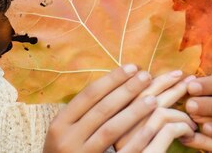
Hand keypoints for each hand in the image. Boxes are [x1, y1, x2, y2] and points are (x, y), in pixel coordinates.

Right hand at [43, 64, 157, 152]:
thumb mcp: (65, 132)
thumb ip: (82, 113)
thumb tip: (113, 83)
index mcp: (59, 123)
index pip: (89, 95)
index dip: (112, 79)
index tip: (132, 67)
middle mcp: (67, 138)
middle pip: (102, 108)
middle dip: (126, 90)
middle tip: (146, 76)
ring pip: (110, 129)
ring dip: (133, 111)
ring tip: (152, 98)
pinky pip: (121, 152)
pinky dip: (136, 139)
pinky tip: (151, 128)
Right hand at [114, 70, 196, 151]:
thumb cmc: (140, 151)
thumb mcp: (130, 133)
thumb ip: (136, 114)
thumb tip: (154, 92)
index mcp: (110, 119)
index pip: (131, 89)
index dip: (155, 79)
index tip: (173, 74)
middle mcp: (116, 128)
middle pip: (145, 95)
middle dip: (170, 83)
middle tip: (187, 79)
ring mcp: (130, 141)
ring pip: (161, 111)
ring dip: (181, 114)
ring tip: (192, 122)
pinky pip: (170, 129)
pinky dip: (183, 128)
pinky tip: (188, 134)